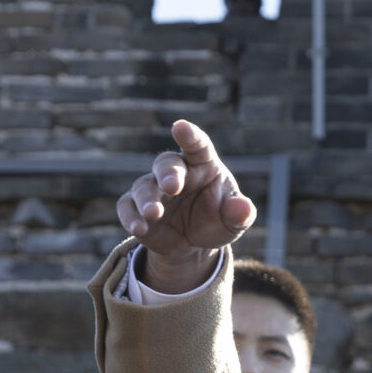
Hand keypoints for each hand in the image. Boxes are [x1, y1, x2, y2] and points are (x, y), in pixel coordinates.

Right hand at [114, 120, 256, 292]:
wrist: (193, 245)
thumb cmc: (217, 221)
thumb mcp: (233, 221)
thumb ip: (240, 214)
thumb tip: (245, 209)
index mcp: (203, 164)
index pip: (197, 144)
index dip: (190, 135)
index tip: (181, 127)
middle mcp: (176, 171)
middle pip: (167, 163)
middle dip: (168, 174)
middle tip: (172, 186)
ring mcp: (153, 188)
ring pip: (144, 185)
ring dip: (147, 199)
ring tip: (154, 214)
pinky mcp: (135, 207)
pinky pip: (127, 206)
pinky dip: (130, 216)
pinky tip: (139, 228)